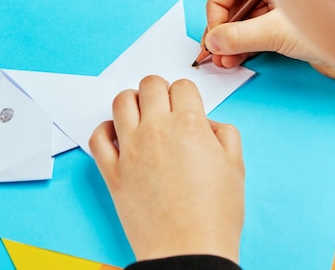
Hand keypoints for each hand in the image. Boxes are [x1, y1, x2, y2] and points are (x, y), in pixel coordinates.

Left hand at [90, 76, 244, 263]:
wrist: (189, 250)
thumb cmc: (216, 214)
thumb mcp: (236, 166)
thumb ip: (225, 133)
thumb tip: (207, 124)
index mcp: (190, 124)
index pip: (182, 86)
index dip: (187, 94)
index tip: (188, 106)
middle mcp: (157, 129)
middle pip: (150, 85)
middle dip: (160, 90)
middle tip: (166, 106)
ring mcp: (131, 149)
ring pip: (121, 102)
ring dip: (133, 100)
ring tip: (142, 114)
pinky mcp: (113, 171)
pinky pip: (98, 137)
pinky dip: (106, 129)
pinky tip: (119, 134)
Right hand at [204, 0, 334, 81]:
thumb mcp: (280, 32)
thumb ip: (242, 36)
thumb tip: (213, 41)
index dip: (218, 9)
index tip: (215, 35)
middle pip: (235, 2)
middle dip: (222, 28)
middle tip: (214, 52)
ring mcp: (282, 7)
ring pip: (245, 19)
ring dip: (231, 40)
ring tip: (224, 61)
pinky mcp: (287, 27)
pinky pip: (256, 32)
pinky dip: (245, 45)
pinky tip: (236, 58)